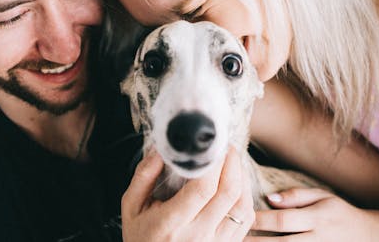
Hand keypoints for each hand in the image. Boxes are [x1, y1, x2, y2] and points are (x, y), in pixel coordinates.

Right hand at [121, 147, 253, 241]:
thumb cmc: (141, 237)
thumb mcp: (131, 207)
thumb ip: (143, 176)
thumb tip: (160, 150)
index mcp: (172, 224)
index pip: (202, 188)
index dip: (213, 162)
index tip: (211, 145)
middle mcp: (198, 236)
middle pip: (228, 192)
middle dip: (232, 162)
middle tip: (225, 146)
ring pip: (243, 205)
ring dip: (243, 177)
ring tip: (233, 161)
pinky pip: (246, 218)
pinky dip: (246, 196)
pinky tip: (238, 183)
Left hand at [248, 188, 378, 241]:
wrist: (370, 237)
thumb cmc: (339, 213)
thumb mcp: (323, 196)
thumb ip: (296, 196)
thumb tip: (269, 198)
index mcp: (317, 218)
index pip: (282, 221)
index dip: (259, 220)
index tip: (239, 217)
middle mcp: (318, 239)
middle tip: (232, 238)